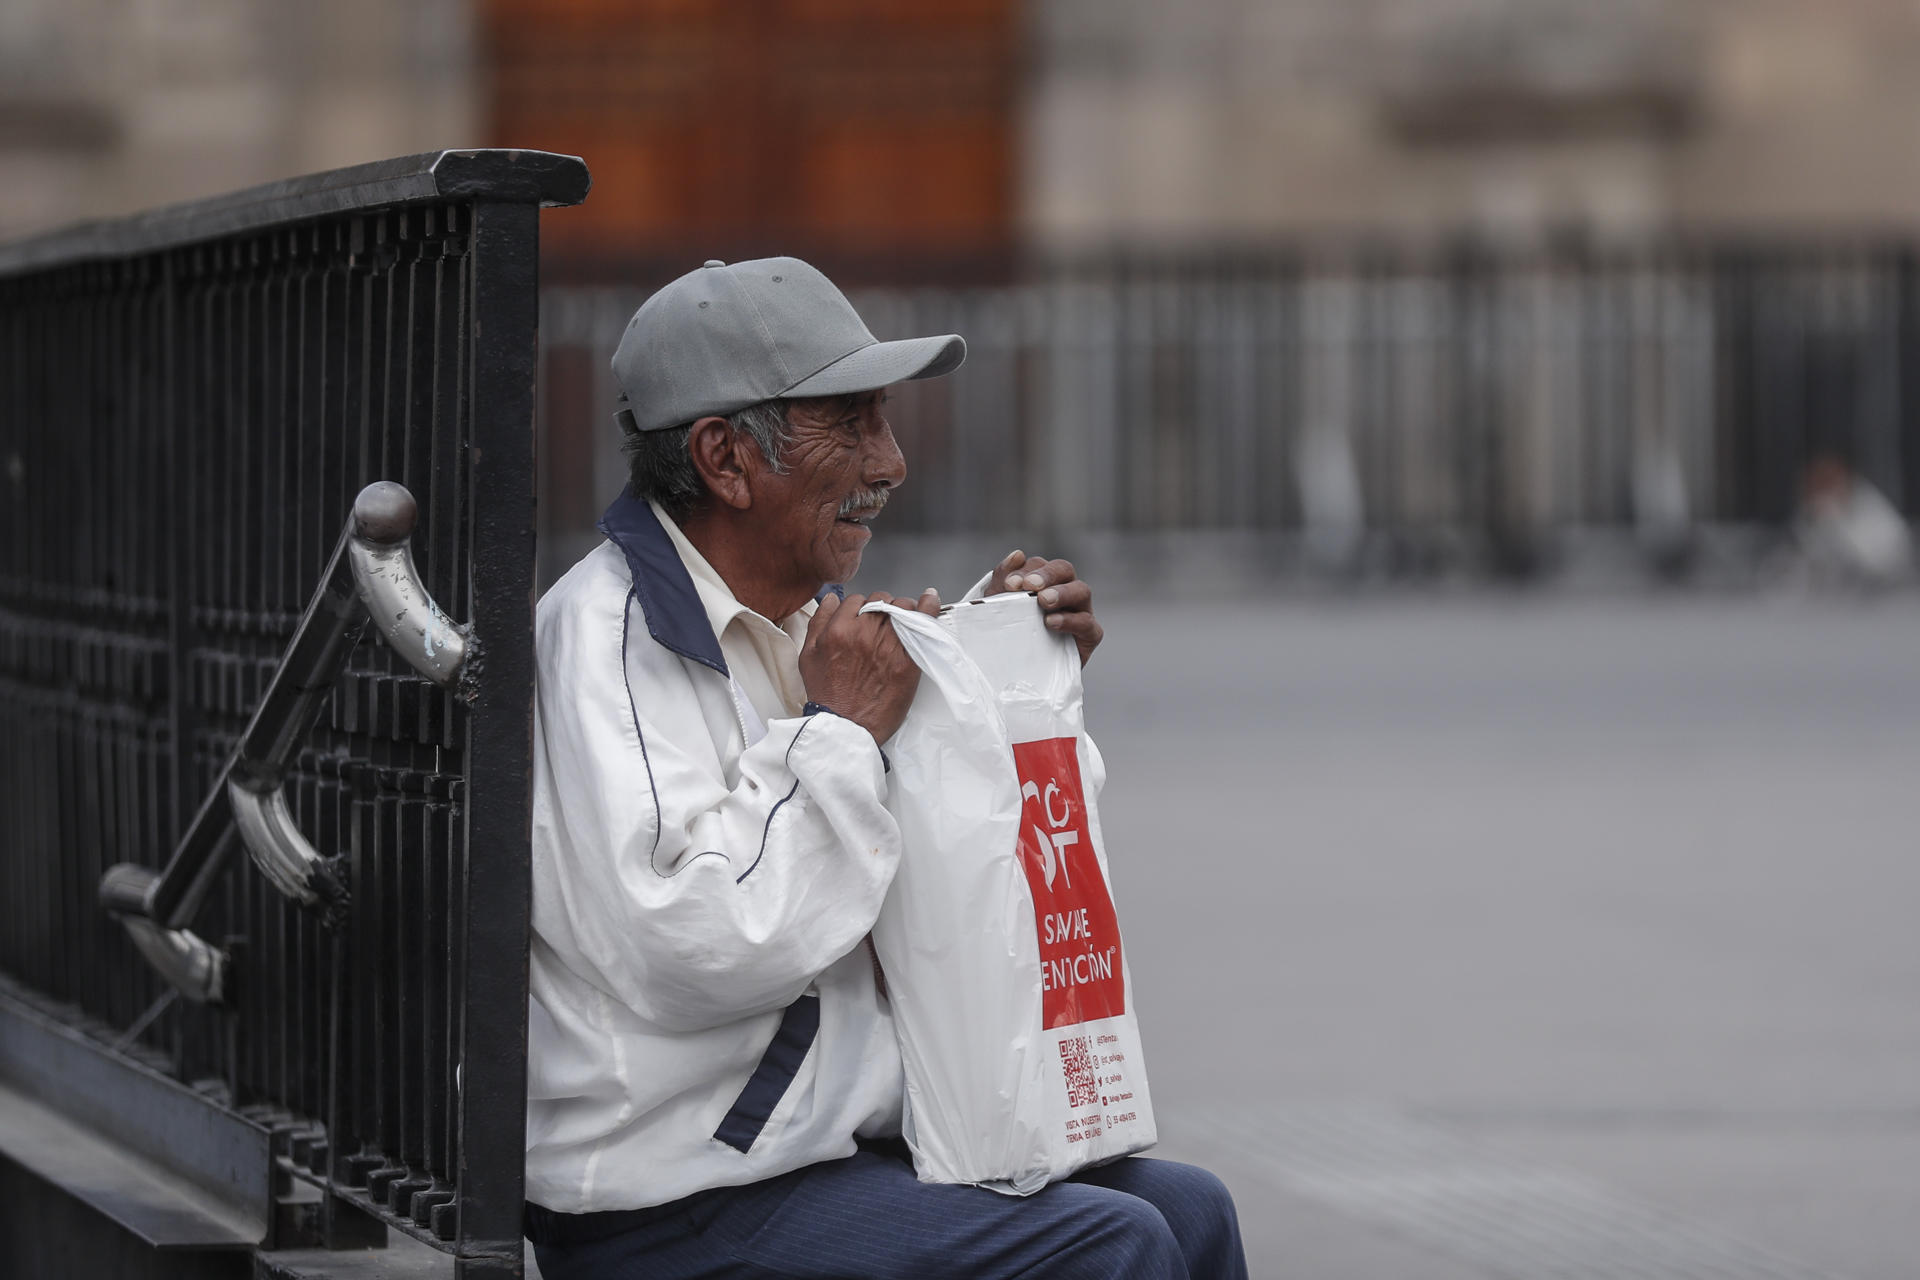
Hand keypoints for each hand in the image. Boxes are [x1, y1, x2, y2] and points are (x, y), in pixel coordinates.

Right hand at [798, 588, 941, 743]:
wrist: (846, 727)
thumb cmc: (828, 696)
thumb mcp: (809, 656)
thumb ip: (819, 622)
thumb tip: (831, 598)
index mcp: (839, 630)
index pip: (857, 600)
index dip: (863, 607)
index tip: (867, 618)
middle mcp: (864, 633)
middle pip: (882, 600)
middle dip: (884, 607)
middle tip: (885, 623)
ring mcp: (887, 646)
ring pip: (903, 607)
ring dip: (904, 610)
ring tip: (905, 621)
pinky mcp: (907, 660)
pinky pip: (922, 624)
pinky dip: (929, 610)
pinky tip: (931, 601)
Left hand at [989, 550, 1103, 666]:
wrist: (1016, 673)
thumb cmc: (1010, 635)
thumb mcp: (999, 608)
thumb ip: (1003, 581)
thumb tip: (1017, 555)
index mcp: (1044, 582)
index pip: (1040, 565)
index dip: (1026, 570)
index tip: (1010, 584)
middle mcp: (1065, 592)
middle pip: (1064, 569)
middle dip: (1046, 575)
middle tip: (1030, 586)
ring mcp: (1080, 611)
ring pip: (1081, 590)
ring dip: (1062, 592)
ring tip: (1043, 601)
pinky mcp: (1089, 635)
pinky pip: (1088, 623)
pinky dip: (1071, 620)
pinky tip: (1051, 623)